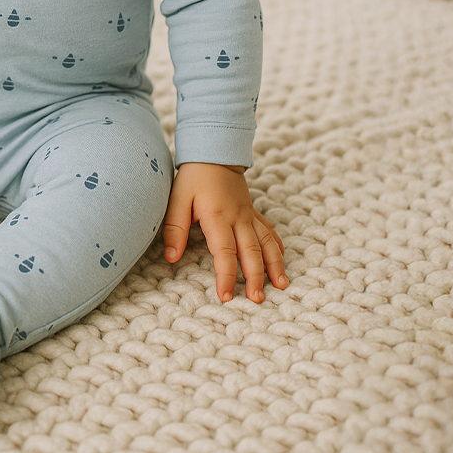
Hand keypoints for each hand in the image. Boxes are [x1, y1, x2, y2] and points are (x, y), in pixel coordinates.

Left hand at [163, 162, 287, 302]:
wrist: (213, 152)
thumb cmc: (193, 177)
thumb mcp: (177, 199)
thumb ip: (174, 228)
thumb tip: (171, 258)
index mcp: (218, 216)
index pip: (224, 251)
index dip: (226, 275)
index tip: (226, 296)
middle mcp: (238, 218)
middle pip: (251, 251)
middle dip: (256, 277)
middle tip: (258, 300)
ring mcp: (248, 215)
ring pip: (266, 242)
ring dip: (275, 264)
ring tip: (281, 285)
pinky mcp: (252, 211)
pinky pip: (269, 230)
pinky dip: (277, 246)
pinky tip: (281, 259)